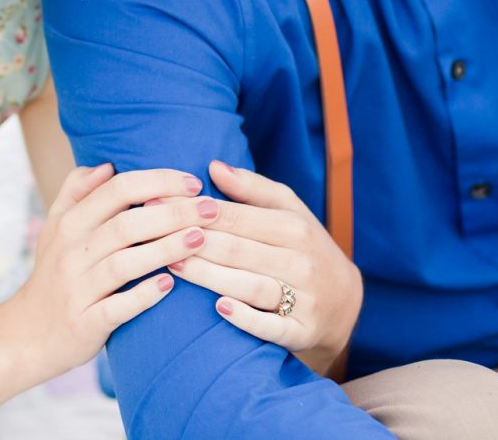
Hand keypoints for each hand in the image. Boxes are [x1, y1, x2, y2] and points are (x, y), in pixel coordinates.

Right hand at [2, 163, 208, 381]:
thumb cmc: (53, 275)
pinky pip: (117, 307)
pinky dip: (144, 295)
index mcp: (68, 224)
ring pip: (124, 263)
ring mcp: (77, 289)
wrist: (27, 334)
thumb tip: (106, 165)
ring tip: (201, 239)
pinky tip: (170, 285)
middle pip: (126, 224)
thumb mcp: (54, 229)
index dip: (157, 181)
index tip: (192, 182)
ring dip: (166, 249)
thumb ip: (76, 192)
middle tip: (211, 209)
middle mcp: (70, 252)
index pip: (116, 190)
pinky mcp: (85, 322)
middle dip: (173, 212)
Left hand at [167, 160, 361, 377]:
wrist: (344, 302)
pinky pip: (272, 326)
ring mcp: (304, 299)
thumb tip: (213, 165)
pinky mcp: (303, 332)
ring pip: (250, 285)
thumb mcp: (288, 211)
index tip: (156, 202)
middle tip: (153, 234)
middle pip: (238, 250)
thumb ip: (252, 188)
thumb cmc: (303, 247)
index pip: (236, 216)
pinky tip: (219, 308)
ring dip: (209, 276)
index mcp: (293, 227)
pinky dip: (246, 319)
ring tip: (173, 265)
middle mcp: (300, 261)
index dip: (194, 209)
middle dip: (193, 240)